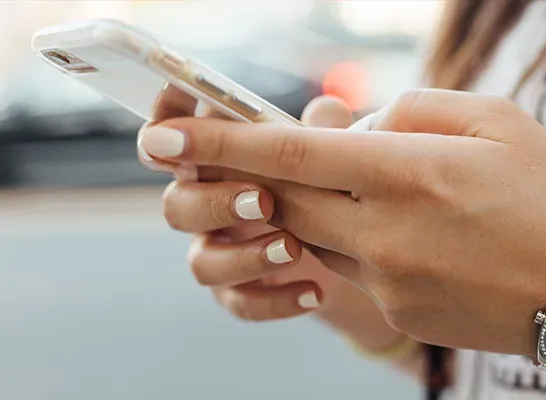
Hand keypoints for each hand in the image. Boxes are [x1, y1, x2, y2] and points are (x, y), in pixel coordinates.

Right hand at [139, 94, 378, 323]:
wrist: (349, 251)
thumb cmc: (324, 187)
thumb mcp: (328, 156)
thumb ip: (323, 133)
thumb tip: (327, 109)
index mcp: (217, 163)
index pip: (172, 142)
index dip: (163, 128)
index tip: (174, 128)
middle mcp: (208, 206)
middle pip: (177, 205)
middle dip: (214, 202)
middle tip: (264, 200)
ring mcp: (220, 251)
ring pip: (201, 262)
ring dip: (243, 256)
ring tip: (294, 249)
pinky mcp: (239, 291)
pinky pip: (238, 302)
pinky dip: (274, 300)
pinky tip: (315, 292)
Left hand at [140, 89, 545, 355]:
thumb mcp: (494, 122)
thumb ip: (412, 110)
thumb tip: (358, 125)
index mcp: (410, 173)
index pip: (290, 154)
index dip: (220, 142)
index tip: (164, 137)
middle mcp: (387, 232)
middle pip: (282, 198)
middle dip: (246, 174)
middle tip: (229, 154)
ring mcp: (387, 280)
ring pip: (308, 233)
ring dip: (307, 204)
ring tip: (355, 186)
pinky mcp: (394, 309)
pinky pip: (344, 266)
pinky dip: (345, 237)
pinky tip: (390, 227)